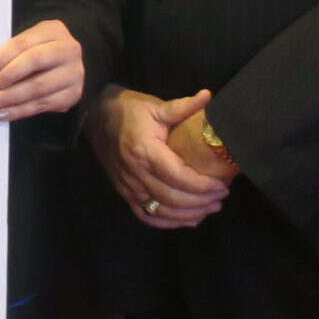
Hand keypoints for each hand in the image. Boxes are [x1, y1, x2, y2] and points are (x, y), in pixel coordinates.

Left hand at [0, 20, 84, 120]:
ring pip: (38, 88)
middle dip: (7, 78)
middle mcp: (68, 50)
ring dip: (10, 99)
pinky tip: (4, 114)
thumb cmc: (39, 50)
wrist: (66, 63)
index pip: (23, 43)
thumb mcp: (29, 42)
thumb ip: (12, 52)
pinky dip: (20, 111)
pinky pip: (43, 105)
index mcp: (53, 30)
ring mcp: (74, 73)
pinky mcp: (73, 94)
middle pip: (34, 62)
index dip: (2, 58)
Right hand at [89, 86, 227, 229]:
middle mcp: (135, 173)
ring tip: (211, 208)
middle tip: (222, 196)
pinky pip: (146, 216)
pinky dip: (168, 222)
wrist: (96, 116)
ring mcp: (127, 186)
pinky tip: (188, 219)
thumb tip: (208, 95)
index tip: (222, 185)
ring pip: (161, 211)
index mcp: (144, 151)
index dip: (202, 186)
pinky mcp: (124, 193)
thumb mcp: (156, 106)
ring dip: (189, 215)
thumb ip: (183, 106)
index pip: (178, 177)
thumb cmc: (129, 110)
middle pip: (172, 198)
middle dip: (201, 202)